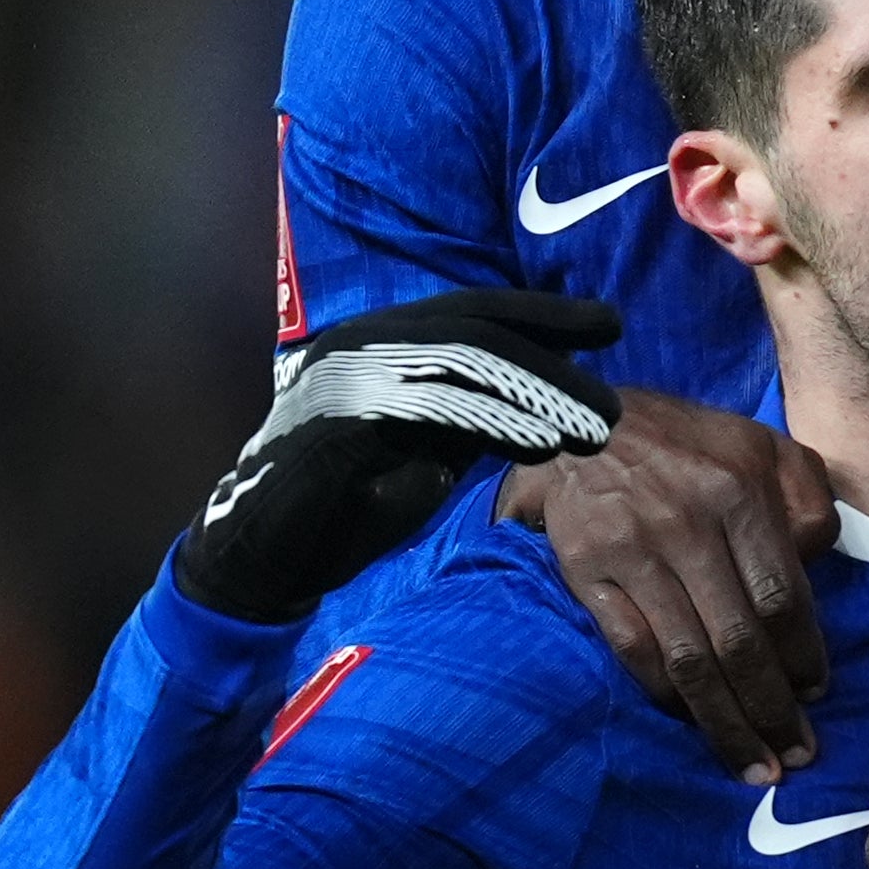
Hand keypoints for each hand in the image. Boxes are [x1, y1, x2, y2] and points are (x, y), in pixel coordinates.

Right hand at [174, 293, 620, 623]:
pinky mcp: (339, 425)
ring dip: (538, 393)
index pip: (472, 311)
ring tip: (595, 427)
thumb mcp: (420, 448)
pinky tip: (541, 445)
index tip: (609, 323)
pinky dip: (494, 423)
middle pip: (474, 327)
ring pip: (459, 363)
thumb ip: (468, 417)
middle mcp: (359, 343)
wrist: (257, 557)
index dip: (545, 314)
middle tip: (612, 394)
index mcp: (378, 339)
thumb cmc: (340, 506)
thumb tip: (541, 405)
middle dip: (554, 353)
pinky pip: (429, 411)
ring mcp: (345, 379)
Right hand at [503, 391, 839, 781]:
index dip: (802, 655)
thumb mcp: (763, 444)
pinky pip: (632, 651)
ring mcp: (633, 557)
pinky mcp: (588, 577)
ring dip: (724, 722)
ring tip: (752, 764)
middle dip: (771, 708)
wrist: (584, 424)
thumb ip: (806, 496)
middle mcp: (686, 529)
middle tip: (797, 756)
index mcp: (737, 494)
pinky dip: (665, 695)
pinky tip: (692, 723)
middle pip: (738, 640)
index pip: (780, 596)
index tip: (816, 694)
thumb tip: (816, 561)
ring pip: (687, 659)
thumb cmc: (689, 442)